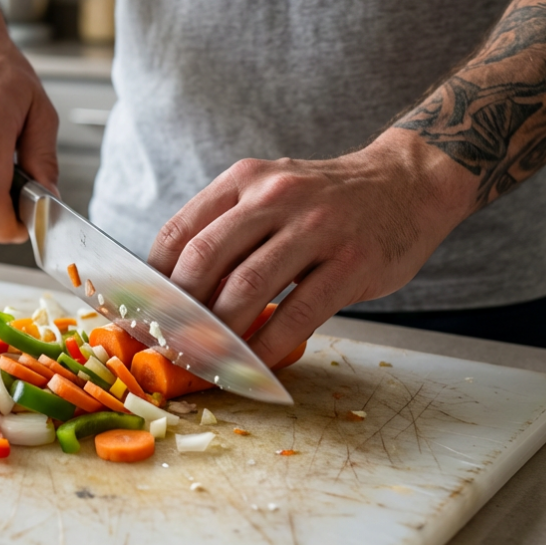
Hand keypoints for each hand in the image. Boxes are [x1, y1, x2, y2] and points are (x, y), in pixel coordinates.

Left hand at [147, 129, 475, 367]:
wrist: (407, 183)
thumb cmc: (326, 202)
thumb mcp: (269, 193)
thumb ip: (226, 229)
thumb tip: (172, 293)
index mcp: (243, 180)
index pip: (178, 234)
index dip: (150, 284)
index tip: (138, 318)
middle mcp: (274, 197)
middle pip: (203, 261)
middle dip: (176, 313)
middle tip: (165, 348)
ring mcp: (316, 227)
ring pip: (246, 289)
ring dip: (217, 335)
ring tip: (203, 362)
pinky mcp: (352, 261)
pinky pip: (298, 312)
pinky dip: (269, 345)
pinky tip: (255, 364)